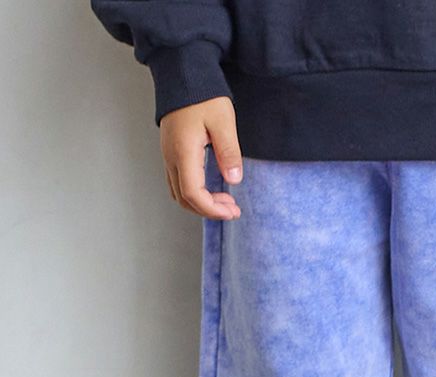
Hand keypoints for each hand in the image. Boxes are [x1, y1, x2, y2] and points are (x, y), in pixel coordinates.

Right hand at [160, 96, 242, 219]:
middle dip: (209, 210)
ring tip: (225, 202)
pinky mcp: (171, 151)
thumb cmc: (203, 94)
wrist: (182, 72)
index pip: (193, 194)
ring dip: (201, 203)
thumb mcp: (223, 121)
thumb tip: (234, 179)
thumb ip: (228, 152)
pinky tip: (212, 189)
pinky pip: (178, 182)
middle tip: (232, 210)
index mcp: (183, 152)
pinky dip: (194, 193)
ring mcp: (168, 155)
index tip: (232, 210)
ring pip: (179, 193)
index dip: (212, 209)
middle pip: (184, 199)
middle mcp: (171, 157)